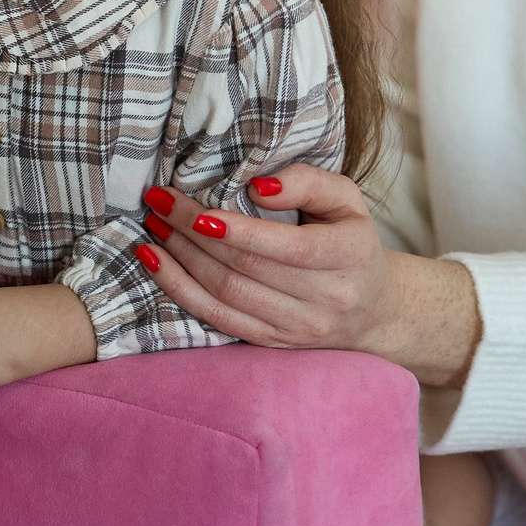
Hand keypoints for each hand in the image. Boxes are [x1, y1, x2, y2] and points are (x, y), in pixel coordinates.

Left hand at [137, 165, 480, 387]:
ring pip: (227, 295)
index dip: (238, 231)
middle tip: (159, 202)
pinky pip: (218, 319)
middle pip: (246, 269)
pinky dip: (180, 291)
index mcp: (349, 256)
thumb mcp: (345, 198)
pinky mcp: (272, 343)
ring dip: (180, 261)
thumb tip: (256, 188)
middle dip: (193, 235)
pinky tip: (154, 262)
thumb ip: (306, 182)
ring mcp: (297, 328)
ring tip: (153, 226)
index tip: (196, 210)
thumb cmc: (349, 239)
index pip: (288, 248)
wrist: (372, 307)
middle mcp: (326, 298)